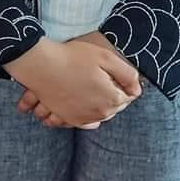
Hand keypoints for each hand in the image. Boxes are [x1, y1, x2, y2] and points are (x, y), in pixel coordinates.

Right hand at [4, 36, 141, 128]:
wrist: (42, 65)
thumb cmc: (73, 58)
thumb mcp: (106, 58)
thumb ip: (127, 75)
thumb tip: (137, 89)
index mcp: (111, 100)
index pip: (128, 97)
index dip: (124, 84)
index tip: (115, 74)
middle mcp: (98, 114)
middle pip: (114, 108)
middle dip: (113, 95)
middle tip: (104, 78)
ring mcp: (81, 119)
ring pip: (100, 116)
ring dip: (100, 105)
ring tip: (94, 89)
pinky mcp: (67, 119)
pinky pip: (82, 122)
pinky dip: (86, 115)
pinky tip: (84, 105)